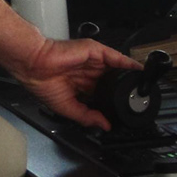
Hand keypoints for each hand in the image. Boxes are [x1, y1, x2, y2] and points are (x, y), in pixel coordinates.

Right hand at [3, 36, 139, 131]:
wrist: (34, 66)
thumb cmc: (42, 83)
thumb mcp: (68, 108)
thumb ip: (87, 116)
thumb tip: (104, 125)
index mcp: (80, 86)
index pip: (101, 93)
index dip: (111, 101)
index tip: (123, 110)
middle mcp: (87, 73)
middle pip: (111, 81)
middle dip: (122, 89)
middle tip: (136, 99)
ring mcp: (92, 62)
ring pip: (116, 68)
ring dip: (128, 76)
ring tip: (142, 86)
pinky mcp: (95, 51)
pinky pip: (116, 57)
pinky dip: (128, 64)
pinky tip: (138, 71)